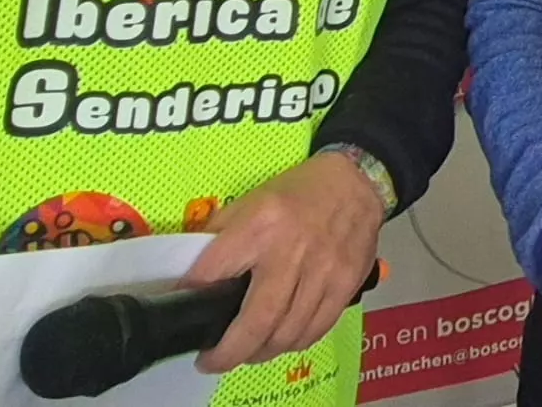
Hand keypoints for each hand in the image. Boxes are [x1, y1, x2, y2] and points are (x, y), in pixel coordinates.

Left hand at [186, 151, 387, 372]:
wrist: (355, 181)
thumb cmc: (297, 192)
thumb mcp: (251, 200)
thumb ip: (221, 236)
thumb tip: (195, 274)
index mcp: (260, 225)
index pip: (215, 272)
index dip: (194, 296)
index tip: (186, 310)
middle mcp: (291, 252)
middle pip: (256, 322)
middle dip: (228, 353)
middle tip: (212, 360)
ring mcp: (323, 272)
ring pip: (287, 334)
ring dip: (260, 352)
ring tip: (247, 350)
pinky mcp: (346, 285)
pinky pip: (315, 330)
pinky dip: (293, 343)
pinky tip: (281, 338)